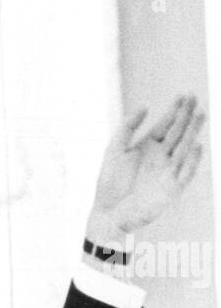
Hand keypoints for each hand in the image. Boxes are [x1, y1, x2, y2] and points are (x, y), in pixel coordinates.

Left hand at [88, 95, 205, 240]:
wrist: (109, 212)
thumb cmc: (109, 183)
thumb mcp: (115, 149)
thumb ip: (127, 127)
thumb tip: (145, 106)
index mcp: (147, 147)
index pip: (165, 125)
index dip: (174, 110)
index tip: (183, 96)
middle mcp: (160, 157)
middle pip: (177, 132)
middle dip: (186, 116)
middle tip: (194, 98)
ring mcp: (167, 171)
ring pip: (184, 148)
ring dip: (192, 132)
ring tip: (199, 115)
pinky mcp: (171, 188)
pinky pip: (185, 173)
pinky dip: (191, 161)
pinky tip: (195, 146)